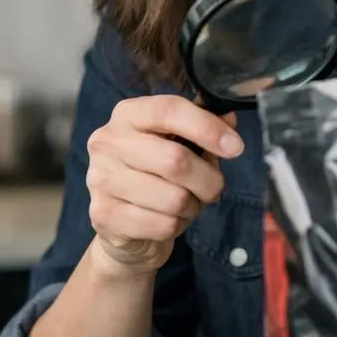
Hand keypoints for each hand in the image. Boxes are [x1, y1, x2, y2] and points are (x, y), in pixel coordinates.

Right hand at [84, 95, 243, 275]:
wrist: (124, 225)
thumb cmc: (157, 175)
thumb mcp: (182, 145)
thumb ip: (204, 129)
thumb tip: (229, 121)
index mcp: (128, 115)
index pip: (169, 110)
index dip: (207, 127)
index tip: (235, 146)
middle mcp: (108, 142)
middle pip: (175, 160)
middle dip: (208, 180)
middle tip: (214, 187)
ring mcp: (101, 179)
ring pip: (173, 198)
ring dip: (191, 206)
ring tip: (185, 204)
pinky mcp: (104, 215)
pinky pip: (162, 224)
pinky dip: (176, 225)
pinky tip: (166, 220)